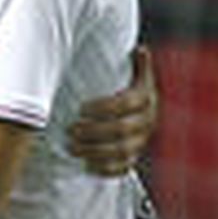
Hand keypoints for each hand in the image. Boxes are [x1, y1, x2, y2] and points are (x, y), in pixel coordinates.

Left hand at [66, 45, 156, 175]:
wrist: (132, 110)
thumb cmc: (121, 85)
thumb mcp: (127, 70)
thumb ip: (132, 62)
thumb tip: (141, 49)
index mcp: (146, 97)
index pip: (127, 102)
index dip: (103, 106)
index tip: (80, 108)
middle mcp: (148, 120)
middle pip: (122, 129)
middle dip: (93, 131)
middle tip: (70, 129)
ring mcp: (141, 141)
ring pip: (122, 151)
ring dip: (94, 151)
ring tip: (71, 147)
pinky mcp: (133, 157)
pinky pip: (123, 168)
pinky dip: (105, 169)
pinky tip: (87, 164)